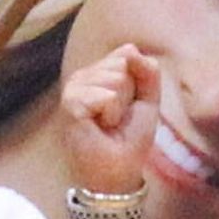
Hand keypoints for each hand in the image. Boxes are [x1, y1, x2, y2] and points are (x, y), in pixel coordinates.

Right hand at [57, 37, 163, 197]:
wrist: (118, 170)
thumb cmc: (129, 137)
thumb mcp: (147, 99)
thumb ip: (147, 71)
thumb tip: (130, 48)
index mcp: (96, 72)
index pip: (126, 53)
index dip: (137, 84)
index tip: (127, 107)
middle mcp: (82, 76)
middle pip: (122, 64)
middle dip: (129, 95)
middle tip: (116, 118)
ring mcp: (73, 88)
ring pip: (116, 79)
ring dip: (120, 107)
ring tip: (107, 124)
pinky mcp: (70, 102)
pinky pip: (107, 96)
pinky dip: (112, 115)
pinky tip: (100, 127)